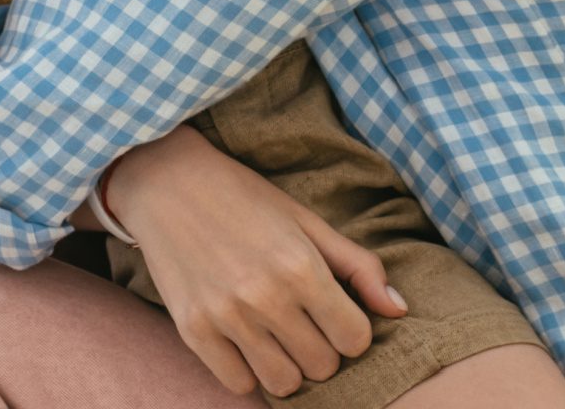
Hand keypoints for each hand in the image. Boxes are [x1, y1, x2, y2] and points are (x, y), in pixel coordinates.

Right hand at [107, 125, 406, 398]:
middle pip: (323, 366)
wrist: (165, 180)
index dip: (348, 327)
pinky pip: (238, 384)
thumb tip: (399, 309)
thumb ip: (356, 264)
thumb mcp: (303, 218)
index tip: (330, 310)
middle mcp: (266, 296)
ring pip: (284, 383)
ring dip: (286, 363)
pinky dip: (246, 369)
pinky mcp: (193, 329)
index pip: (355, 339)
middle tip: (298, 317)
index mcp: (300, 266)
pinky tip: (242, 337)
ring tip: (272, 331)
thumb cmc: (240, 195)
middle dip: (319, 346)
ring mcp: (226, 316)